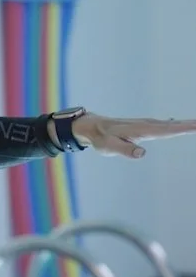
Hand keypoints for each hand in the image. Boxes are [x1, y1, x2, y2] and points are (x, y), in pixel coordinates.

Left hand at [71, 113, 195, 158]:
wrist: (92, 127)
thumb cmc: (101, 139)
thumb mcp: (109, 147)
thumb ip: (125, 150)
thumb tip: (142, 152)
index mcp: (141, 130)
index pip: (166, 130)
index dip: (183, 128)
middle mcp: (146, 125)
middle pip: (172, 126)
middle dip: (189, 125)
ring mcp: (145, 125)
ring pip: (169, 124)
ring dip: (184, 124)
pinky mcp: (142, 127)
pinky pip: (162, 125)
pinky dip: (173, 125)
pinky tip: (178, 124)